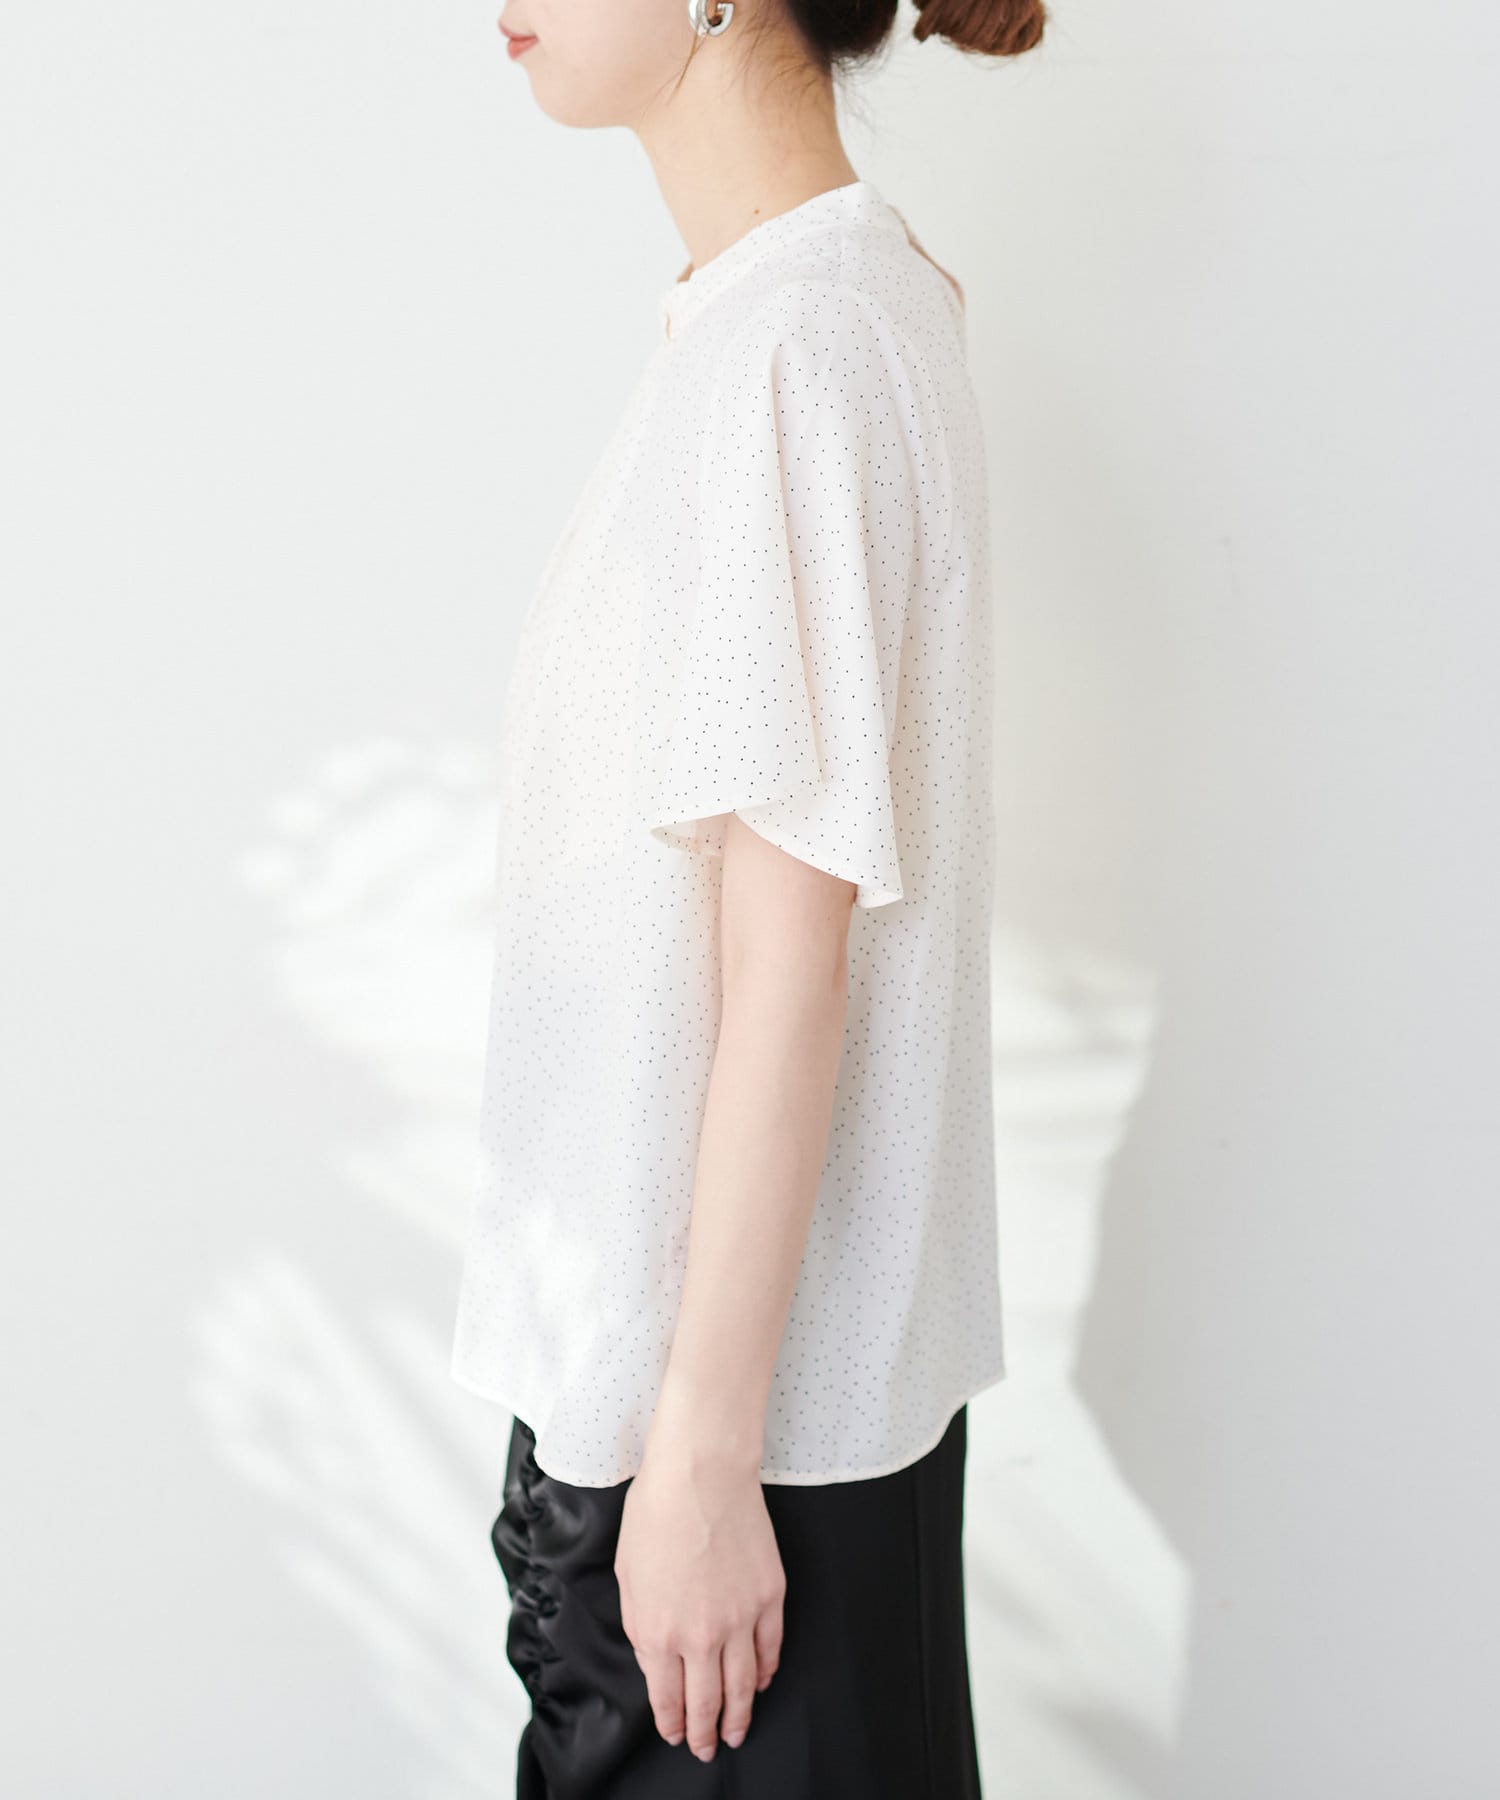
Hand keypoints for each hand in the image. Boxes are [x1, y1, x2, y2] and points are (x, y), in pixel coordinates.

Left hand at [614, 1438, 785, 1760]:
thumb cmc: (655, 1514)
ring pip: (744, 1685)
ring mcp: (741, 1619)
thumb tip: (658, 1662)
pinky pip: (770, 1648)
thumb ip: (642, 1628)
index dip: (673, 1724)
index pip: (668, 1698)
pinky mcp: (770, 1596)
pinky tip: (762, 1682)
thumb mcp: (627, 1577)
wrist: (701, 1473)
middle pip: (708, 1702)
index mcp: (659, 1633)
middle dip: (707, 1733)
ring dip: (741, 1715)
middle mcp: (702, 1636)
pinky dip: (767, 1671)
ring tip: (738, 1731)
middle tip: (709, 1748)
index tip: (677, 1736)